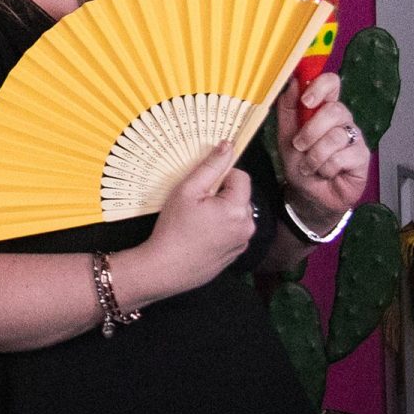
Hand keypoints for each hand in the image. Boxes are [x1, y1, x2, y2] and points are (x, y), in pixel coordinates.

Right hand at [126, 141, 255, 302]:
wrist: (166, 268)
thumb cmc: (173, 228)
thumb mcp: (187, 191)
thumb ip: (210, 166)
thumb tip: (228, 145)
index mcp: (238, 208)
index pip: (241, 176)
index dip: (220, 177)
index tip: (201, 189)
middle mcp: (248, 225)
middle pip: (240, 195)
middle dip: (222, 195)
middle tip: (196, 206)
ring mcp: (243, 242)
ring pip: (237, 213)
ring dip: (222, 212)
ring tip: (197, 222)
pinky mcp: (236, 254)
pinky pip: (234, 230)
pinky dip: (221, 228)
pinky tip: (201, 235)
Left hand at [277, 74, 369, 227]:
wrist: (309, 194)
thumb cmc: (300, 163)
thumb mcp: (285, 135)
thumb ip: (288, 109)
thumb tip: (293, 82)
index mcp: (323, 109)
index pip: (331, 84)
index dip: (320, 87)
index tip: (306, 101)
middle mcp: (342, 120)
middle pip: (334, 110)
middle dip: (310, 131)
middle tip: (299, 146)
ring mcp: (354, 137)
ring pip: (335, 136)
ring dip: (315, 155)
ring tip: (310, 165)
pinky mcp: (362, 156)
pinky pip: (342, 157)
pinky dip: (326, 168)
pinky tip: (325, 173)